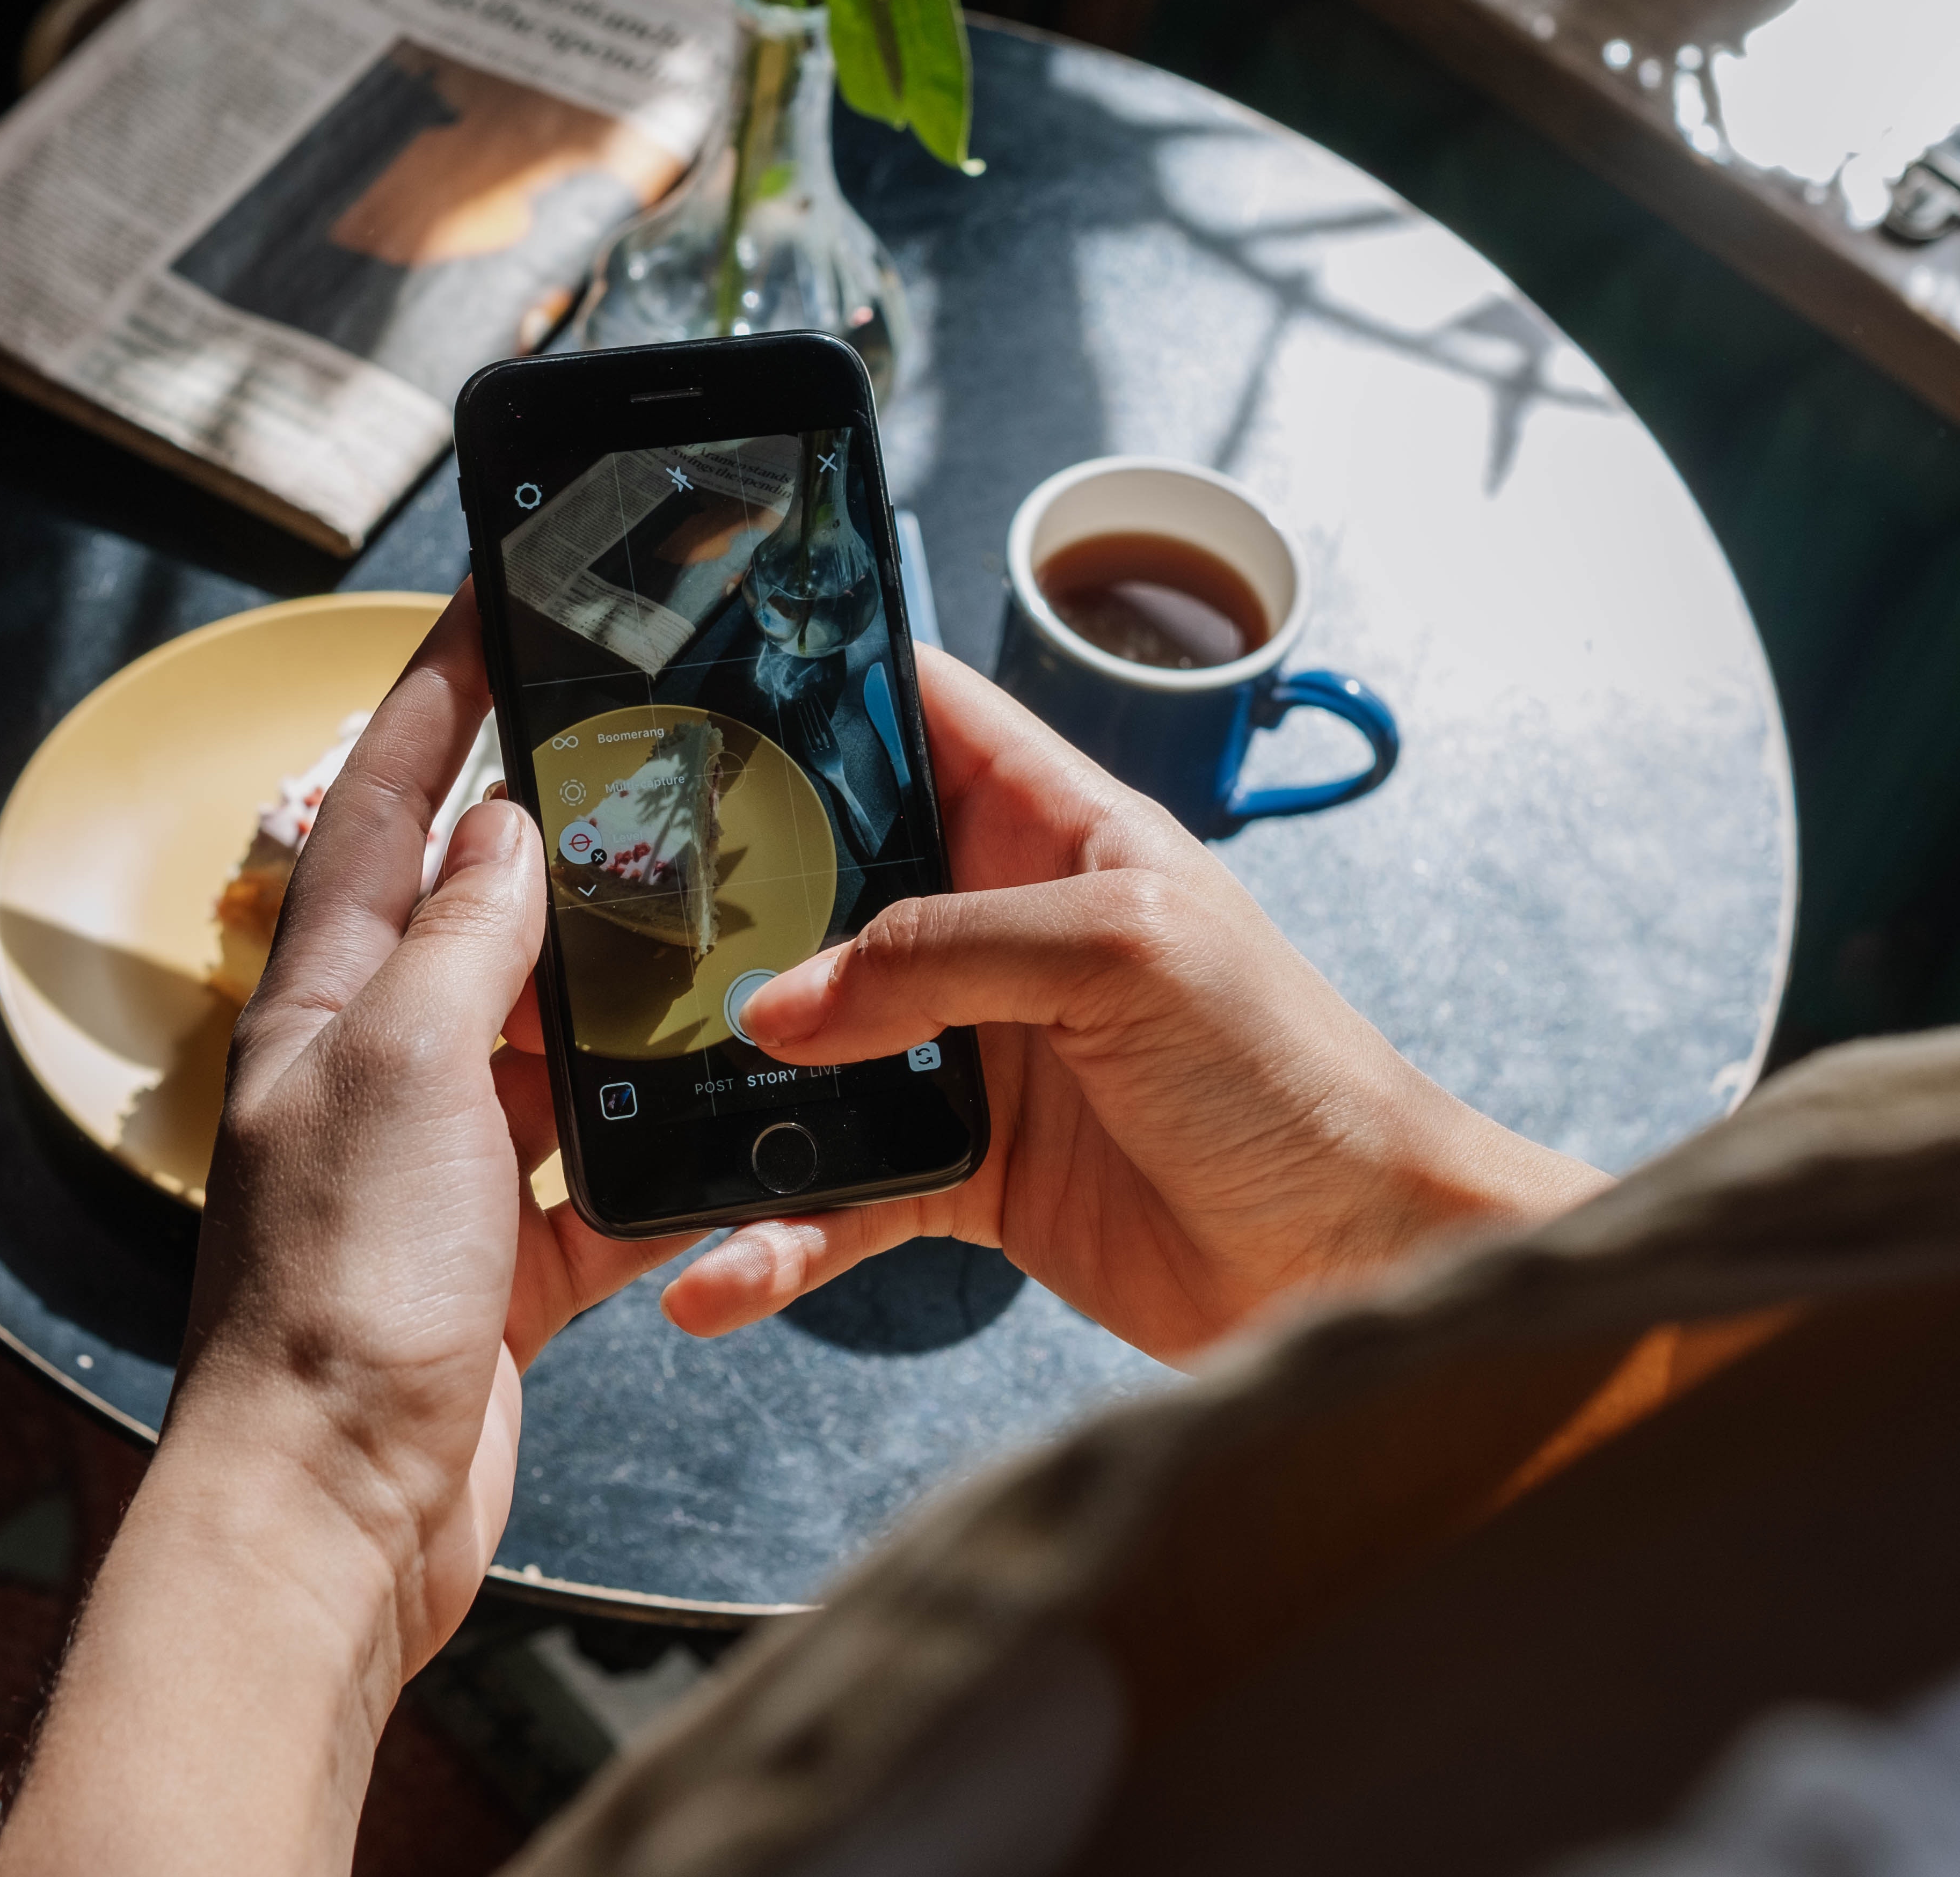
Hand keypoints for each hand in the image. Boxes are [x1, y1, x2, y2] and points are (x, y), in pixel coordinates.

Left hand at [0, 586, 693, 1874]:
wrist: (338, 1507)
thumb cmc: (341, 1289)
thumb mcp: (403, 1072)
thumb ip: (461, 943)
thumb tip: (499, 825)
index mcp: (327, 1006)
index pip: (378, 807)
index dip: (432, 698)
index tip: (491, 604)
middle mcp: (380, 1073)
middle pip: (473, 917)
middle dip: (554, 833)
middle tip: (653, 760)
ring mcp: (444, 1169)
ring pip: (550, 1043)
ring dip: (625, 991)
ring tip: (724, 925)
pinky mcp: (506, 1261)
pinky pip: (598, 1178)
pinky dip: (657, 1149)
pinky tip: (730, 1122)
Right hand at [648, 648, 1606, 1364]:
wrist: (1354, 1254)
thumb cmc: (1290, 1072)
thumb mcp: (1124, 953)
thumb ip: (942, 955)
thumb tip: (778, 1008)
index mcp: (1054, 830)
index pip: (918, 715)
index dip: (815, 687)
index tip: (690, 685)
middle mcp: (1001, 930)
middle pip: (828, 887)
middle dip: (723, 907)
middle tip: (604, 921)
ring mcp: (978, 1052)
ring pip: (815, 1053)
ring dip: (728, 1095)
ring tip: (626, 1125)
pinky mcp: (972, 1172)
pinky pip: (845, 1196)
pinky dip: (778, 1234)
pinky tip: (716, 1274)